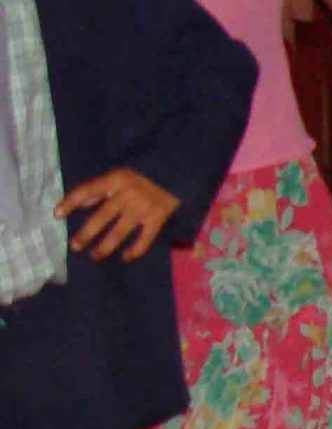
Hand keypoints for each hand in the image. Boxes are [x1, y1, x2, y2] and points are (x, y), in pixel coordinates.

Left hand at [55, 168, 179, 261]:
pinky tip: (125, 257)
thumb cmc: (143, 173)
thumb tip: (79, 204)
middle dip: (87, 233)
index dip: (71, 202)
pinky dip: (135, 250)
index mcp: (116, 180)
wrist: (177, 171)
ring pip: (121, 231)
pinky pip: (145, 239)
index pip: (88, 190)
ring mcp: (143, 209)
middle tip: (75, 246)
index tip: (57, 215)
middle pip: (103, 216)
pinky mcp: (158, 219)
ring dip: (106, 246)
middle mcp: (128, 195)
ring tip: (94, 256)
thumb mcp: (119, 173)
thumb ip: (100, 188)